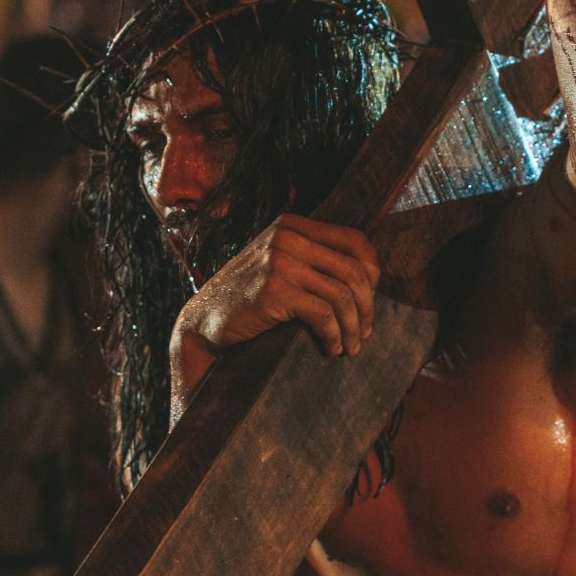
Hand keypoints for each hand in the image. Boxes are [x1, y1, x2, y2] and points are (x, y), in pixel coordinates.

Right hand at [175, 214, 379, 358]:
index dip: (372, 271)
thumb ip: (311, 260)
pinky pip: (323, 315)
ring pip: (341, 295)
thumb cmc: (247, 300)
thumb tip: (368, 278)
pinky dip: (334, 336)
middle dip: (366, 307)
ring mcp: (280, 262)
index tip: (370, 300)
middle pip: (353, 270)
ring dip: (353, 327)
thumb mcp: (278, 266)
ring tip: (351, 347)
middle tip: (365, 332)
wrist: (203, 322)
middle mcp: (287, 237)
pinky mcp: (274, 291)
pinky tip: (331, 348)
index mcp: (292, 226)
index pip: (354, 239)